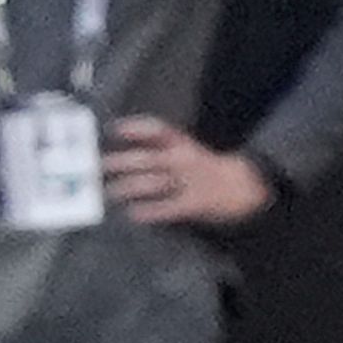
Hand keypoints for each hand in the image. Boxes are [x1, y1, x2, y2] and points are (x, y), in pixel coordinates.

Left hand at [104, 116, 272, 227]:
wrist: (242, 187)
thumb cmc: (202, 170)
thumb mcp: (185, 152)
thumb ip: (157, 153)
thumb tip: (119, 156)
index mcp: (181, 144)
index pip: (157, 129)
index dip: (136, 128)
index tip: (114, 129)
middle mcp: (183, 159)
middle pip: (147, 158)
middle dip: (121, 163)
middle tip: (99, 169)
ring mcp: (189, 181)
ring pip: (154, 182)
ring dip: (129, 188)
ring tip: (109, 193)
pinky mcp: (194, 203)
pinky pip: (169, 207)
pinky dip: (150, 211)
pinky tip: (134, 214)